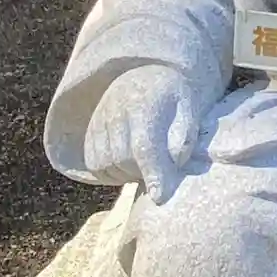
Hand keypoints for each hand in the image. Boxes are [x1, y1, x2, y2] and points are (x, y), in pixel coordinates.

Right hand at [84, 66, 199, 202]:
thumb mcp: (188, 111)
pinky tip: (128, 163)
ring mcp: (98, 121)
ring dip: (127, 174)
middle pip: (124, 159)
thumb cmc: (172, 100)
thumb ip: (183, 138)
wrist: (143, 79)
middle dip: (143, 173)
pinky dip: (112, 173)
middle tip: (159, 169)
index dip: (153, 173)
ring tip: (144, 162)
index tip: (160, 197)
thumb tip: (174, 166)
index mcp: (144, 103)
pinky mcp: (88, 133)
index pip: (144, 145)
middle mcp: (115, 110)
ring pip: (107, 166)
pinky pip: (95, 166)